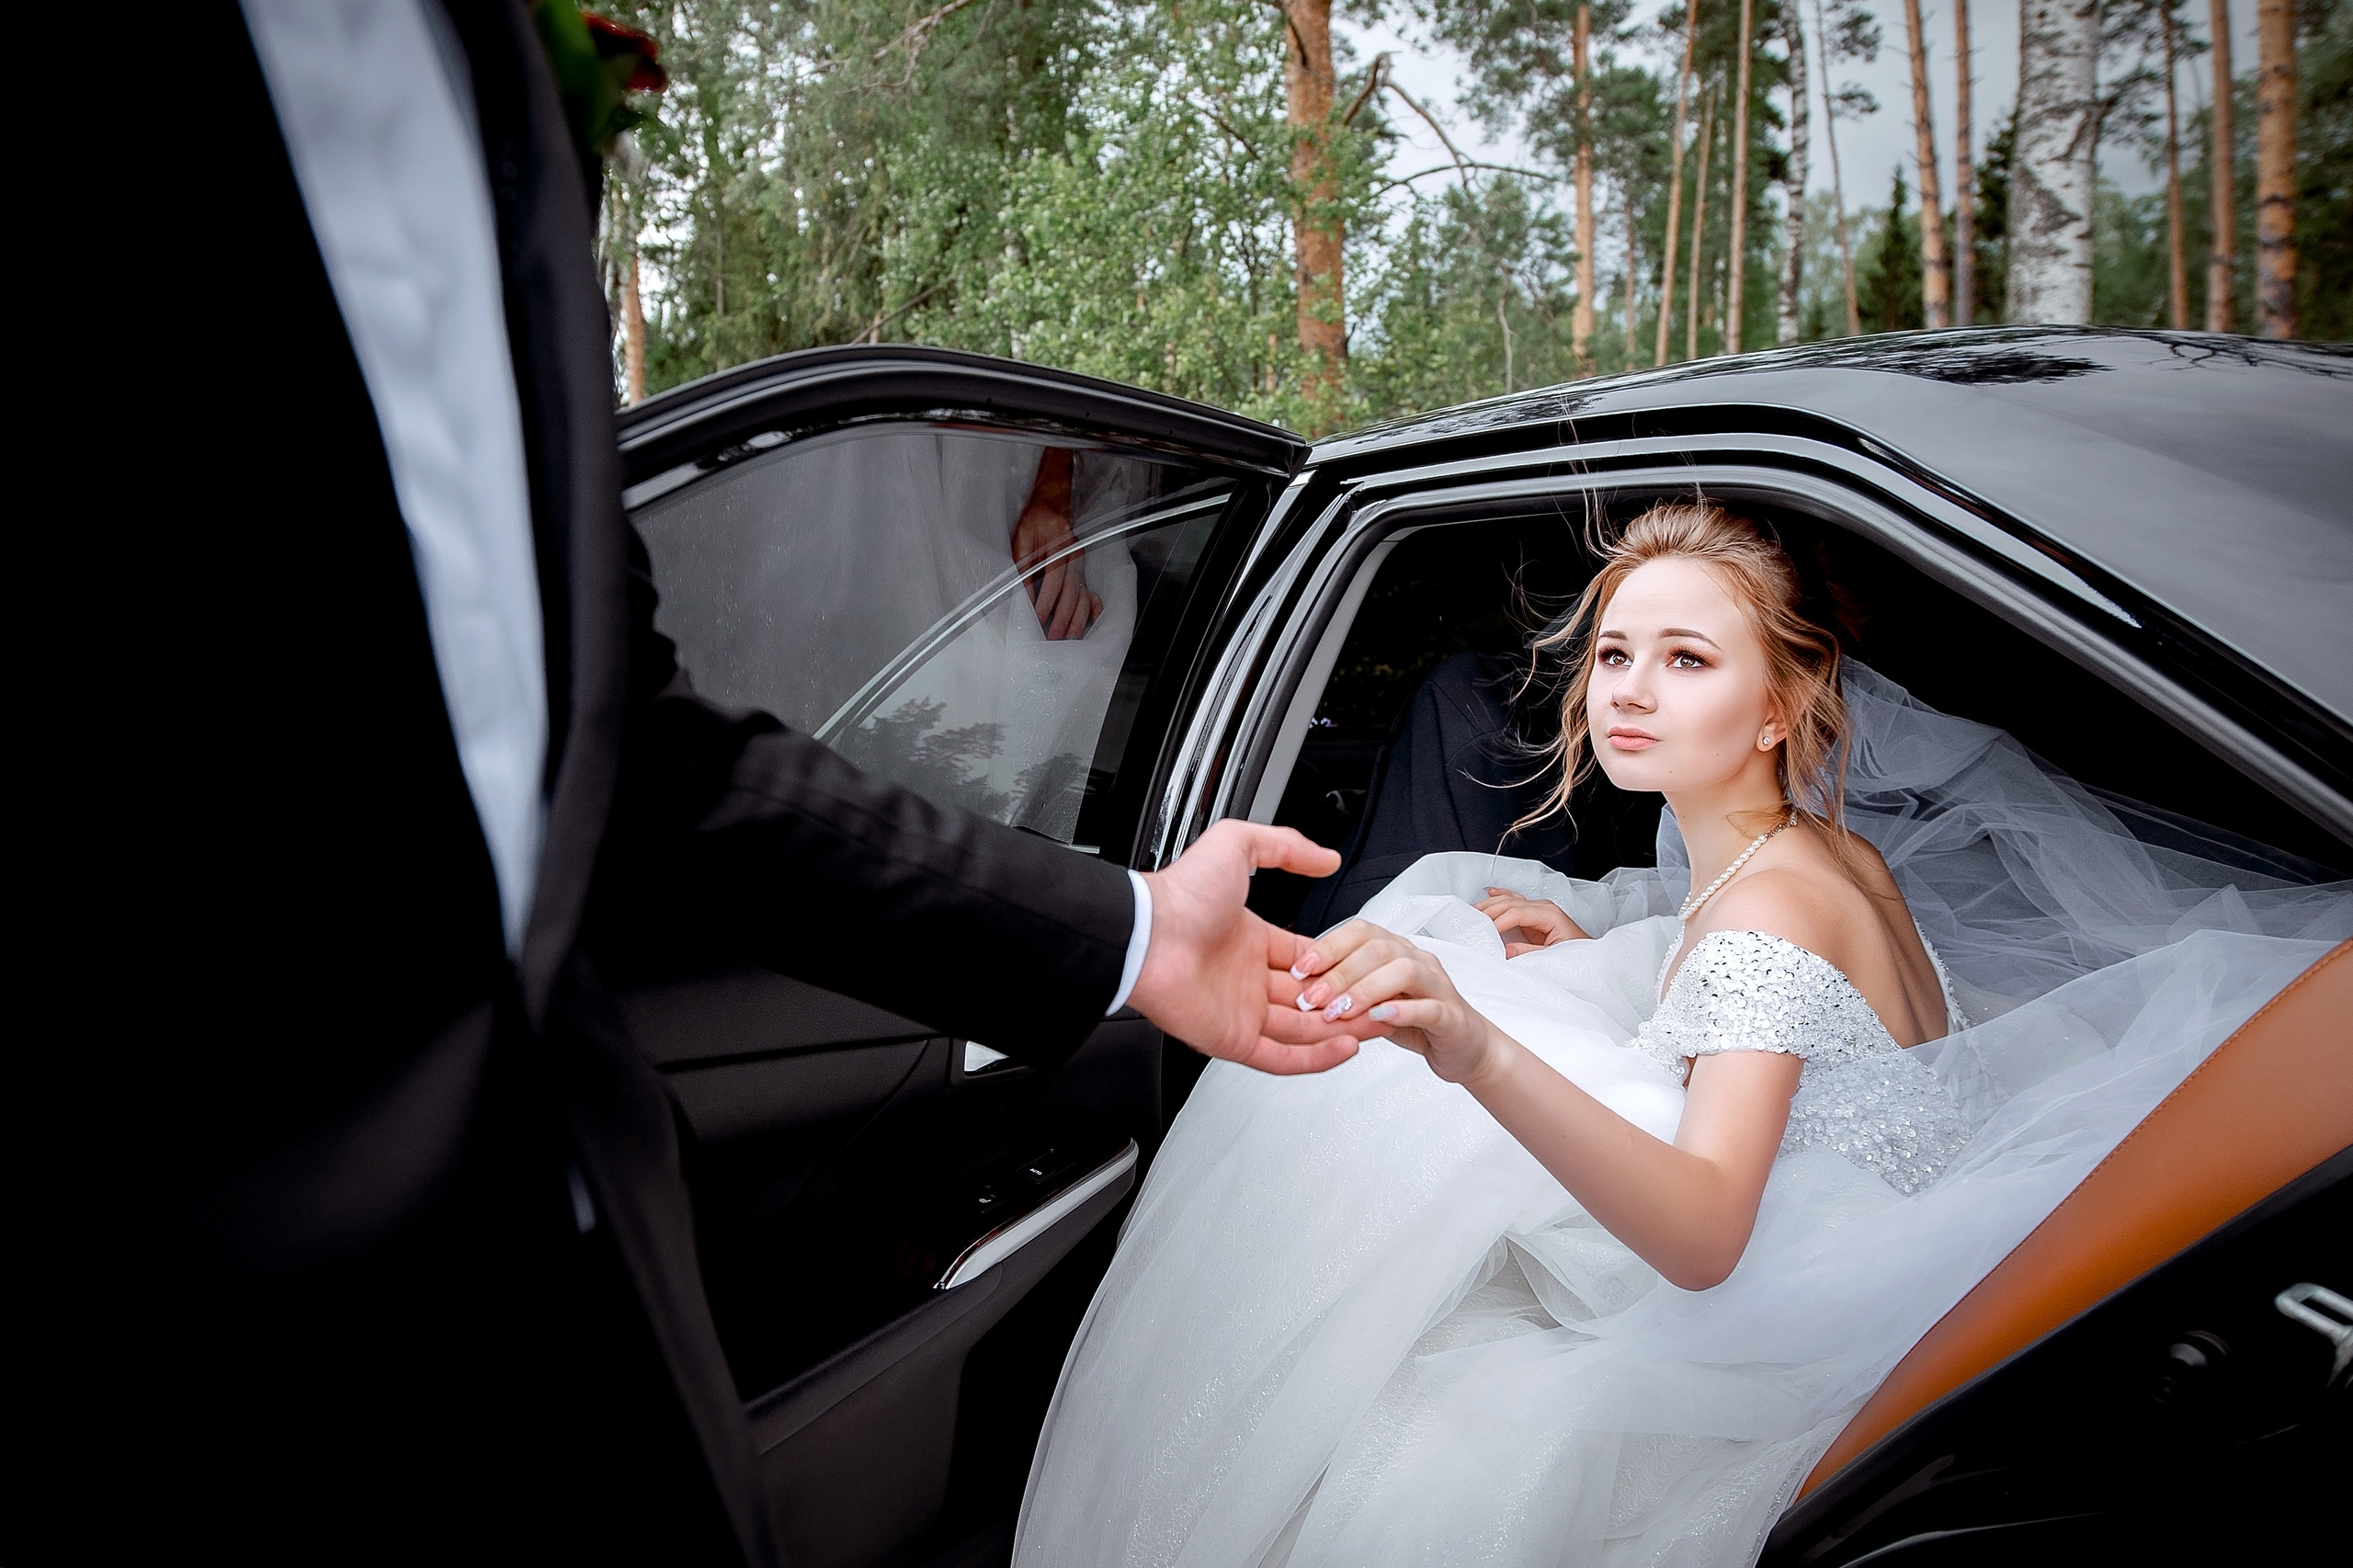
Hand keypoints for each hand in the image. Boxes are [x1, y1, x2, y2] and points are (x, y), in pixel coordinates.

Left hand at [1010, 448, 1100, 640]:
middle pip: (1072, 591)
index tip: (1039, 619)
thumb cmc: (1032, 522)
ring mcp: (1081, 563)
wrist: (1050, 505)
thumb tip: (1024, 596)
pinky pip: (1091, 590)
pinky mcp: (1082, 568)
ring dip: (1077, 617)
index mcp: (1061, 545)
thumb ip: (1023, 567)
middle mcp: (1076, 555)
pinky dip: (1093, 606)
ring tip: (1070, 636)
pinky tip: (1092, 620)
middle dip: (1063, 616)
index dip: (1047, 601)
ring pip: (1083, 594)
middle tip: (1054, 637)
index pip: (1055, 578)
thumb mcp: (1021, 539)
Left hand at [1130, 821, 1357, 1074]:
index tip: (1365, 969)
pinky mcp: (1233, 1039)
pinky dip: (1316, 1058)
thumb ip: (1284, 846)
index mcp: (1250, 941)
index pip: (1307, 960)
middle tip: (1379, 1000)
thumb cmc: (1180, 895)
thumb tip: (1324, 857)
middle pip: (1310, 999)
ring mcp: (1240, 1011)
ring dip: (1340, 1031)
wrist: (1146, 936)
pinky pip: (1281, 1057)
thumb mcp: (1237, 845)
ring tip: (1375, 1024)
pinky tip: (1345, 1048)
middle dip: (1346, 1002)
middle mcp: (1246, 978)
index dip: (1338, 967)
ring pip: (1303, 1031)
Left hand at [1287, 919, 1509, 1084]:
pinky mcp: (1451, 1017)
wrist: (1463, 1046)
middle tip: (1312, 999)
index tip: (1299, 969)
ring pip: (1404, 970)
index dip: (1328, 946)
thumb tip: (1300, 986)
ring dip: (1365, 989)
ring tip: (1339, 1012)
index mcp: (1395, 951)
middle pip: (1379, 948)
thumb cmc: (1415, 1019)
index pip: (1361, 932)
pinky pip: (1429, 1007)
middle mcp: (1417, 960)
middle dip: (1339, 972)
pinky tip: (1378, 1017)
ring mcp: (1438, 987)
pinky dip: (1402, 1010)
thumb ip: (1345, 989)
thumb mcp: (1373, 1000)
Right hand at [1472, 889, 1589, 956]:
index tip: (1484, 931)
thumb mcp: (1555, 957)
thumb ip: (1530, 953)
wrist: (1590, 956)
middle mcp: (1543, 907)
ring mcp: (1539, 909)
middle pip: (1510, 903)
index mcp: (1549, 914)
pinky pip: (1514, 901)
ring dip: (1491, 904)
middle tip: (1471, 920)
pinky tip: (1490, 892)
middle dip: (1489, 910)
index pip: (1516, 913)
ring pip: (1509, 900)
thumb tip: (1507, 950)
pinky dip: (1501, 896)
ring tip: (1473, 910)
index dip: (1498, 921)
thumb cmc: (1577, 955)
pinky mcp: (1535, 915)